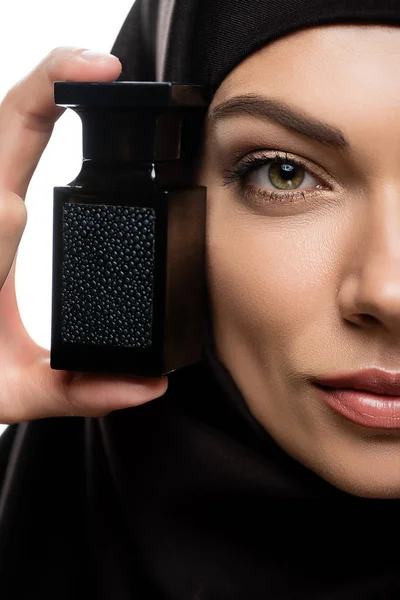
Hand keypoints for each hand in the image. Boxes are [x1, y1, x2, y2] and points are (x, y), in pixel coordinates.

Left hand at [0, 47, 167, 423]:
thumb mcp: (9, 391)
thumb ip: (80, 387)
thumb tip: (147, 383)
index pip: (9, 154)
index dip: (52, 97)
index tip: (99, 74)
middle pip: (6, 122)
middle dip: (55, 81)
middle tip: (109, 68)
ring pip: (2, 130)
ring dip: (44, 93)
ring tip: (95, 74)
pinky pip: (5, 149)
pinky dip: (34, 116)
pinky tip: (64, 104)